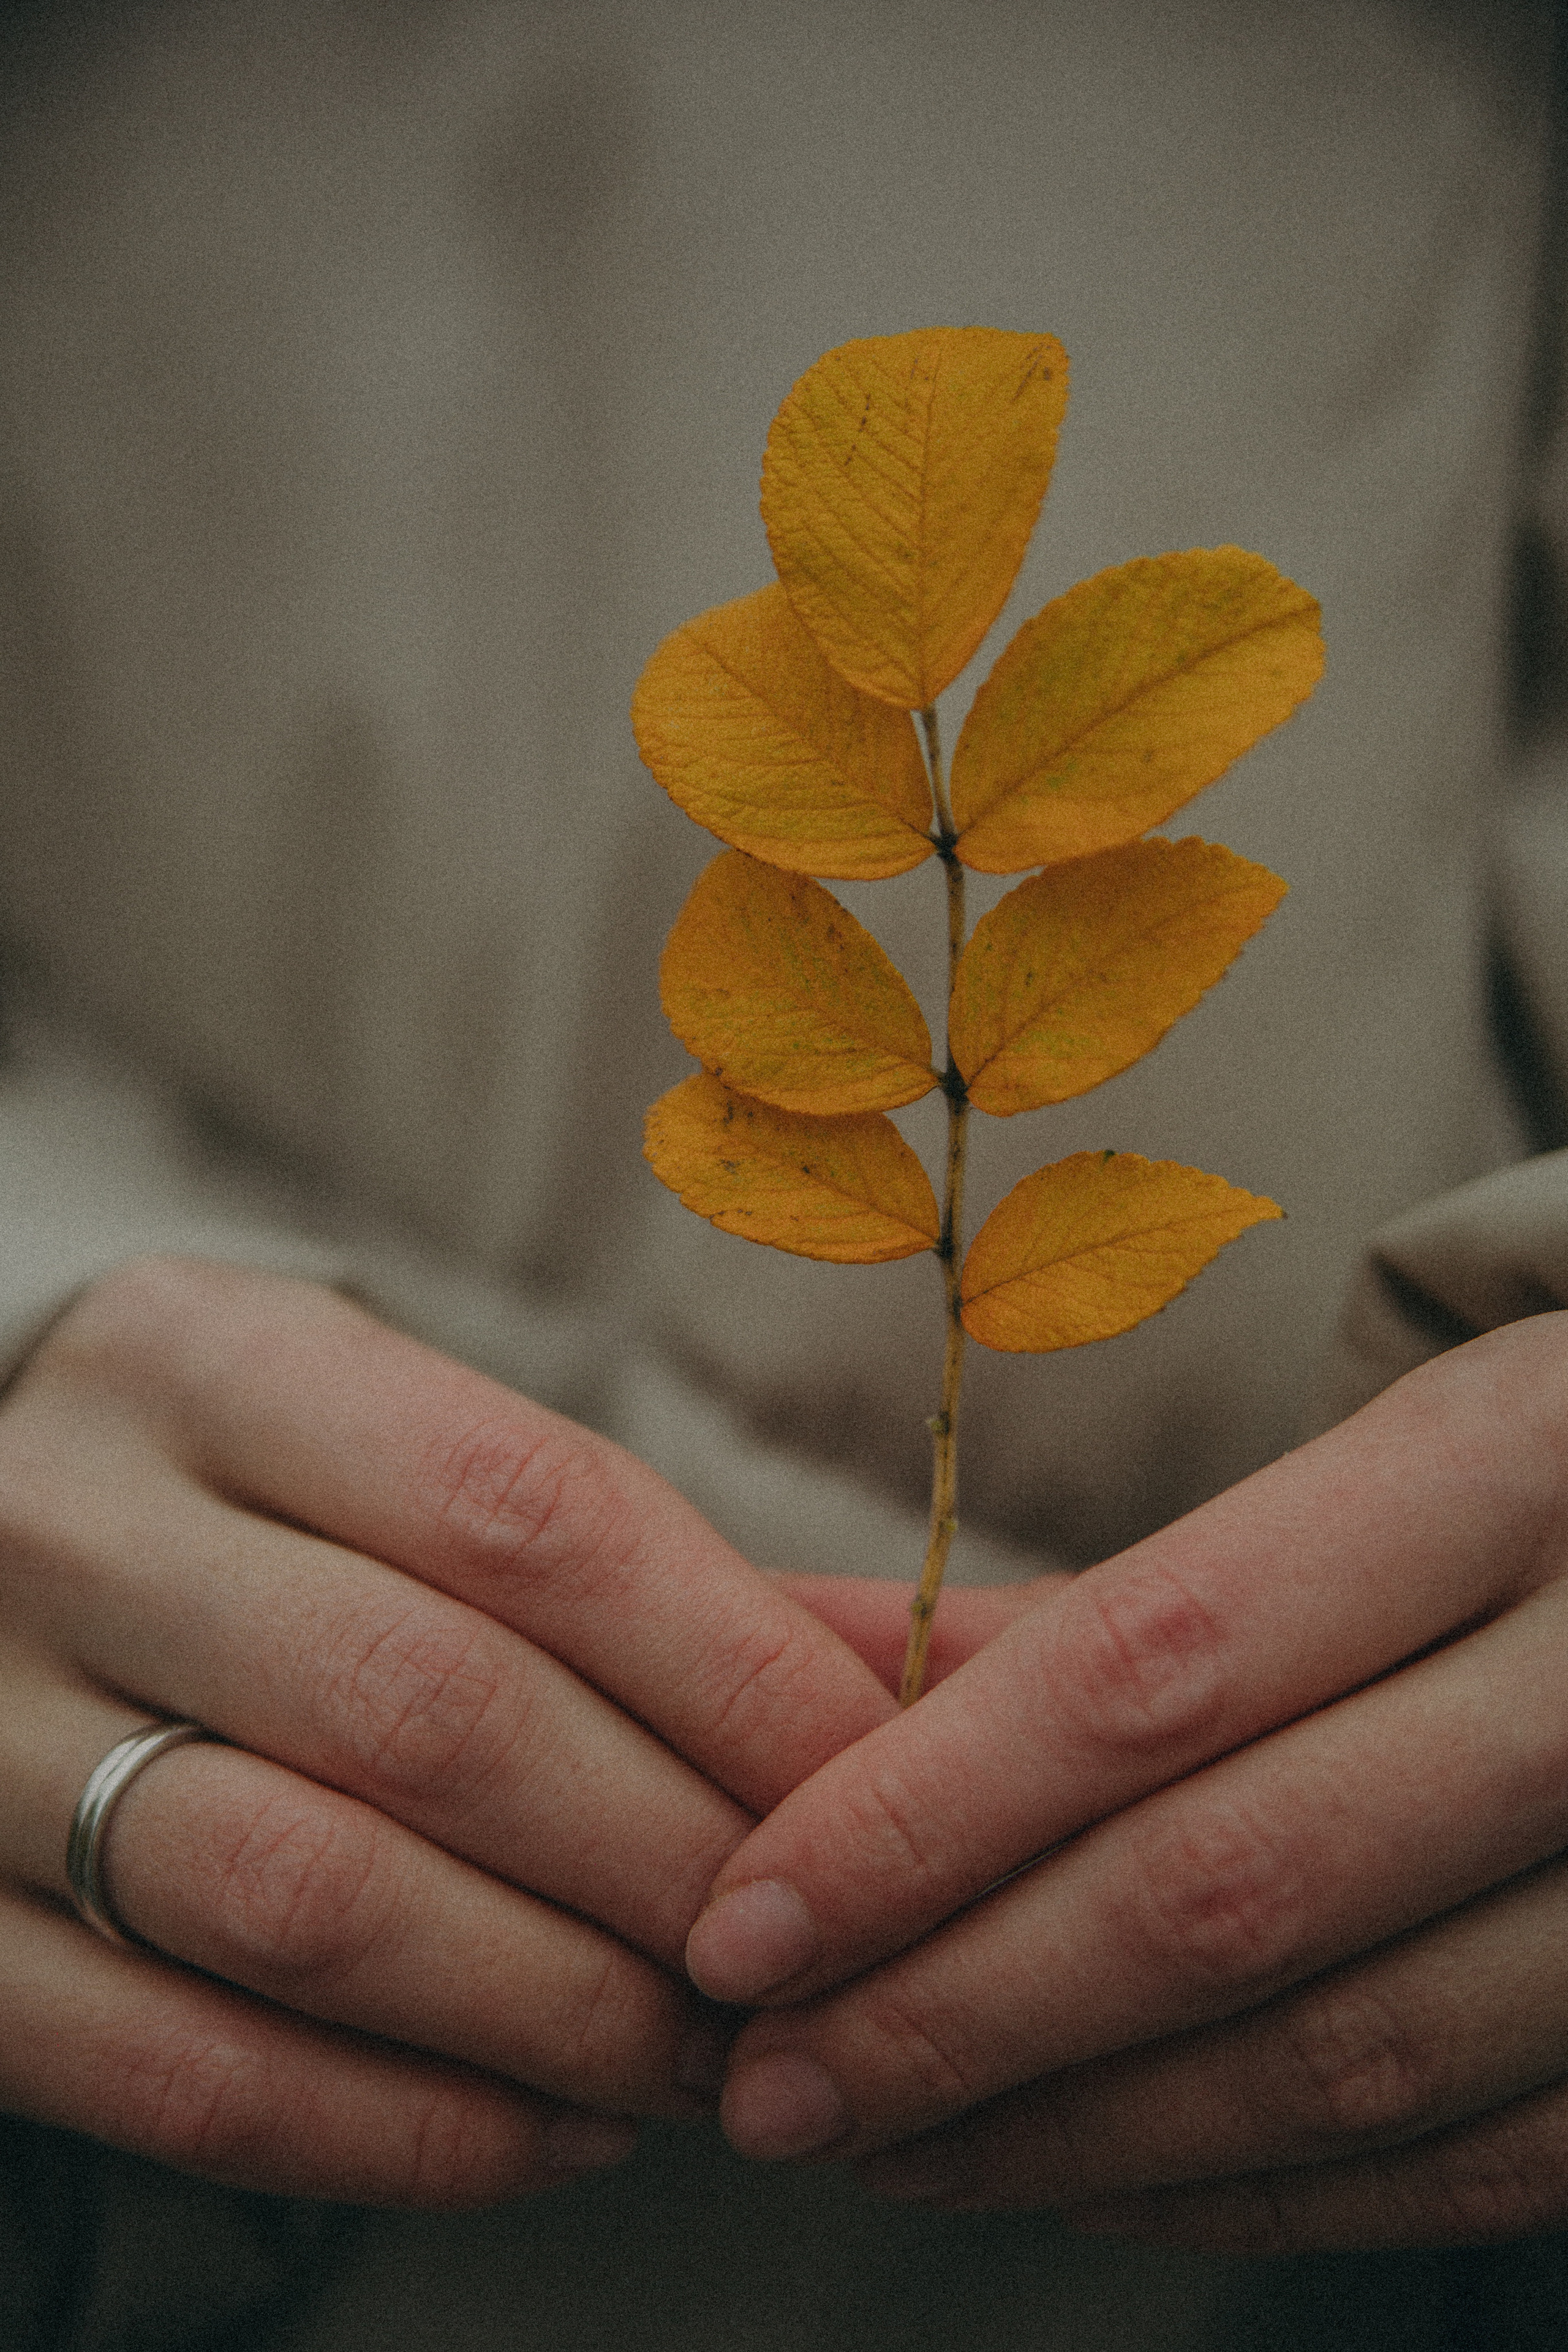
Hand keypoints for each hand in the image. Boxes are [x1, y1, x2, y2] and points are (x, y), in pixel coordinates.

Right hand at [0, 1256, 894, 2205]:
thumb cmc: (253, 1499)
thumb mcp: (384, 1438)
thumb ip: (601, 1552)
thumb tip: (877, 1696)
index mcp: (211, 1362)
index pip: (526, 1511)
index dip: (731, 1666)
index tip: (869, 1776)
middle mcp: (70, 1529)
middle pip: (437, 1713)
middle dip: (668, 1855)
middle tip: (807, 1943)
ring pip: (315, 1902)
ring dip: (557, 2008)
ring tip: (702, 2054)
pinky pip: (186, 2075)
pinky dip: (404, 2131)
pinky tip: (553, 2133)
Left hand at [688, 1313, 1567, 2250]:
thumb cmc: (1508, 1512)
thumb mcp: (1324, 1487)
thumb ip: (1057, 1604)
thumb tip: (774, 1671)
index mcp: (1501, 1470)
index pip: (1155, 1669)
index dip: (926, 1815)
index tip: (745, 1922)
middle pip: (1227, 1886)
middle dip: (959, 2011)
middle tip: (772, 2082)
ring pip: (1336, 2056)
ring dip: (1070, 2128)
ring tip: (883, 2140)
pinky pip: (1448, 2161)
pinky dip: (1239, 2188)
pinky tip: (1076, 2171)